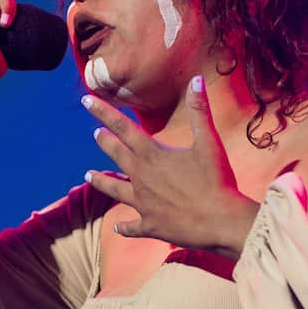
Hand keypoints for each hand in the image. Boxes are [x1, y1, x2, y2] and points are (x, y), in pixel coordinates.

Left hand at [82, 76, 260, 259]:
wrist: (221, 222)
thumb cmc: (216, 180)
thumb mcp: (209, 142)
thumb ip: (200, 111)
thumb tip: (196, 80)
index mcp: (152, 155)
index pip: (122, 127)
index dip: (103, 112)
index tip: (86, 100)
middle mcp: (141, 177)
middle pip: (116, 155)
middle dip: (104, 141)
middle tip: (96, 133)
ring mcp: (143, 203)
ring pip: (114, 190)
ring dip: (101, 181)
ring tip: (88, 175)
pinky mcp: (150, 225)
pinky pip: (133, 226)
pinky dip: (125, 227)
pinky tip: (118, 228)